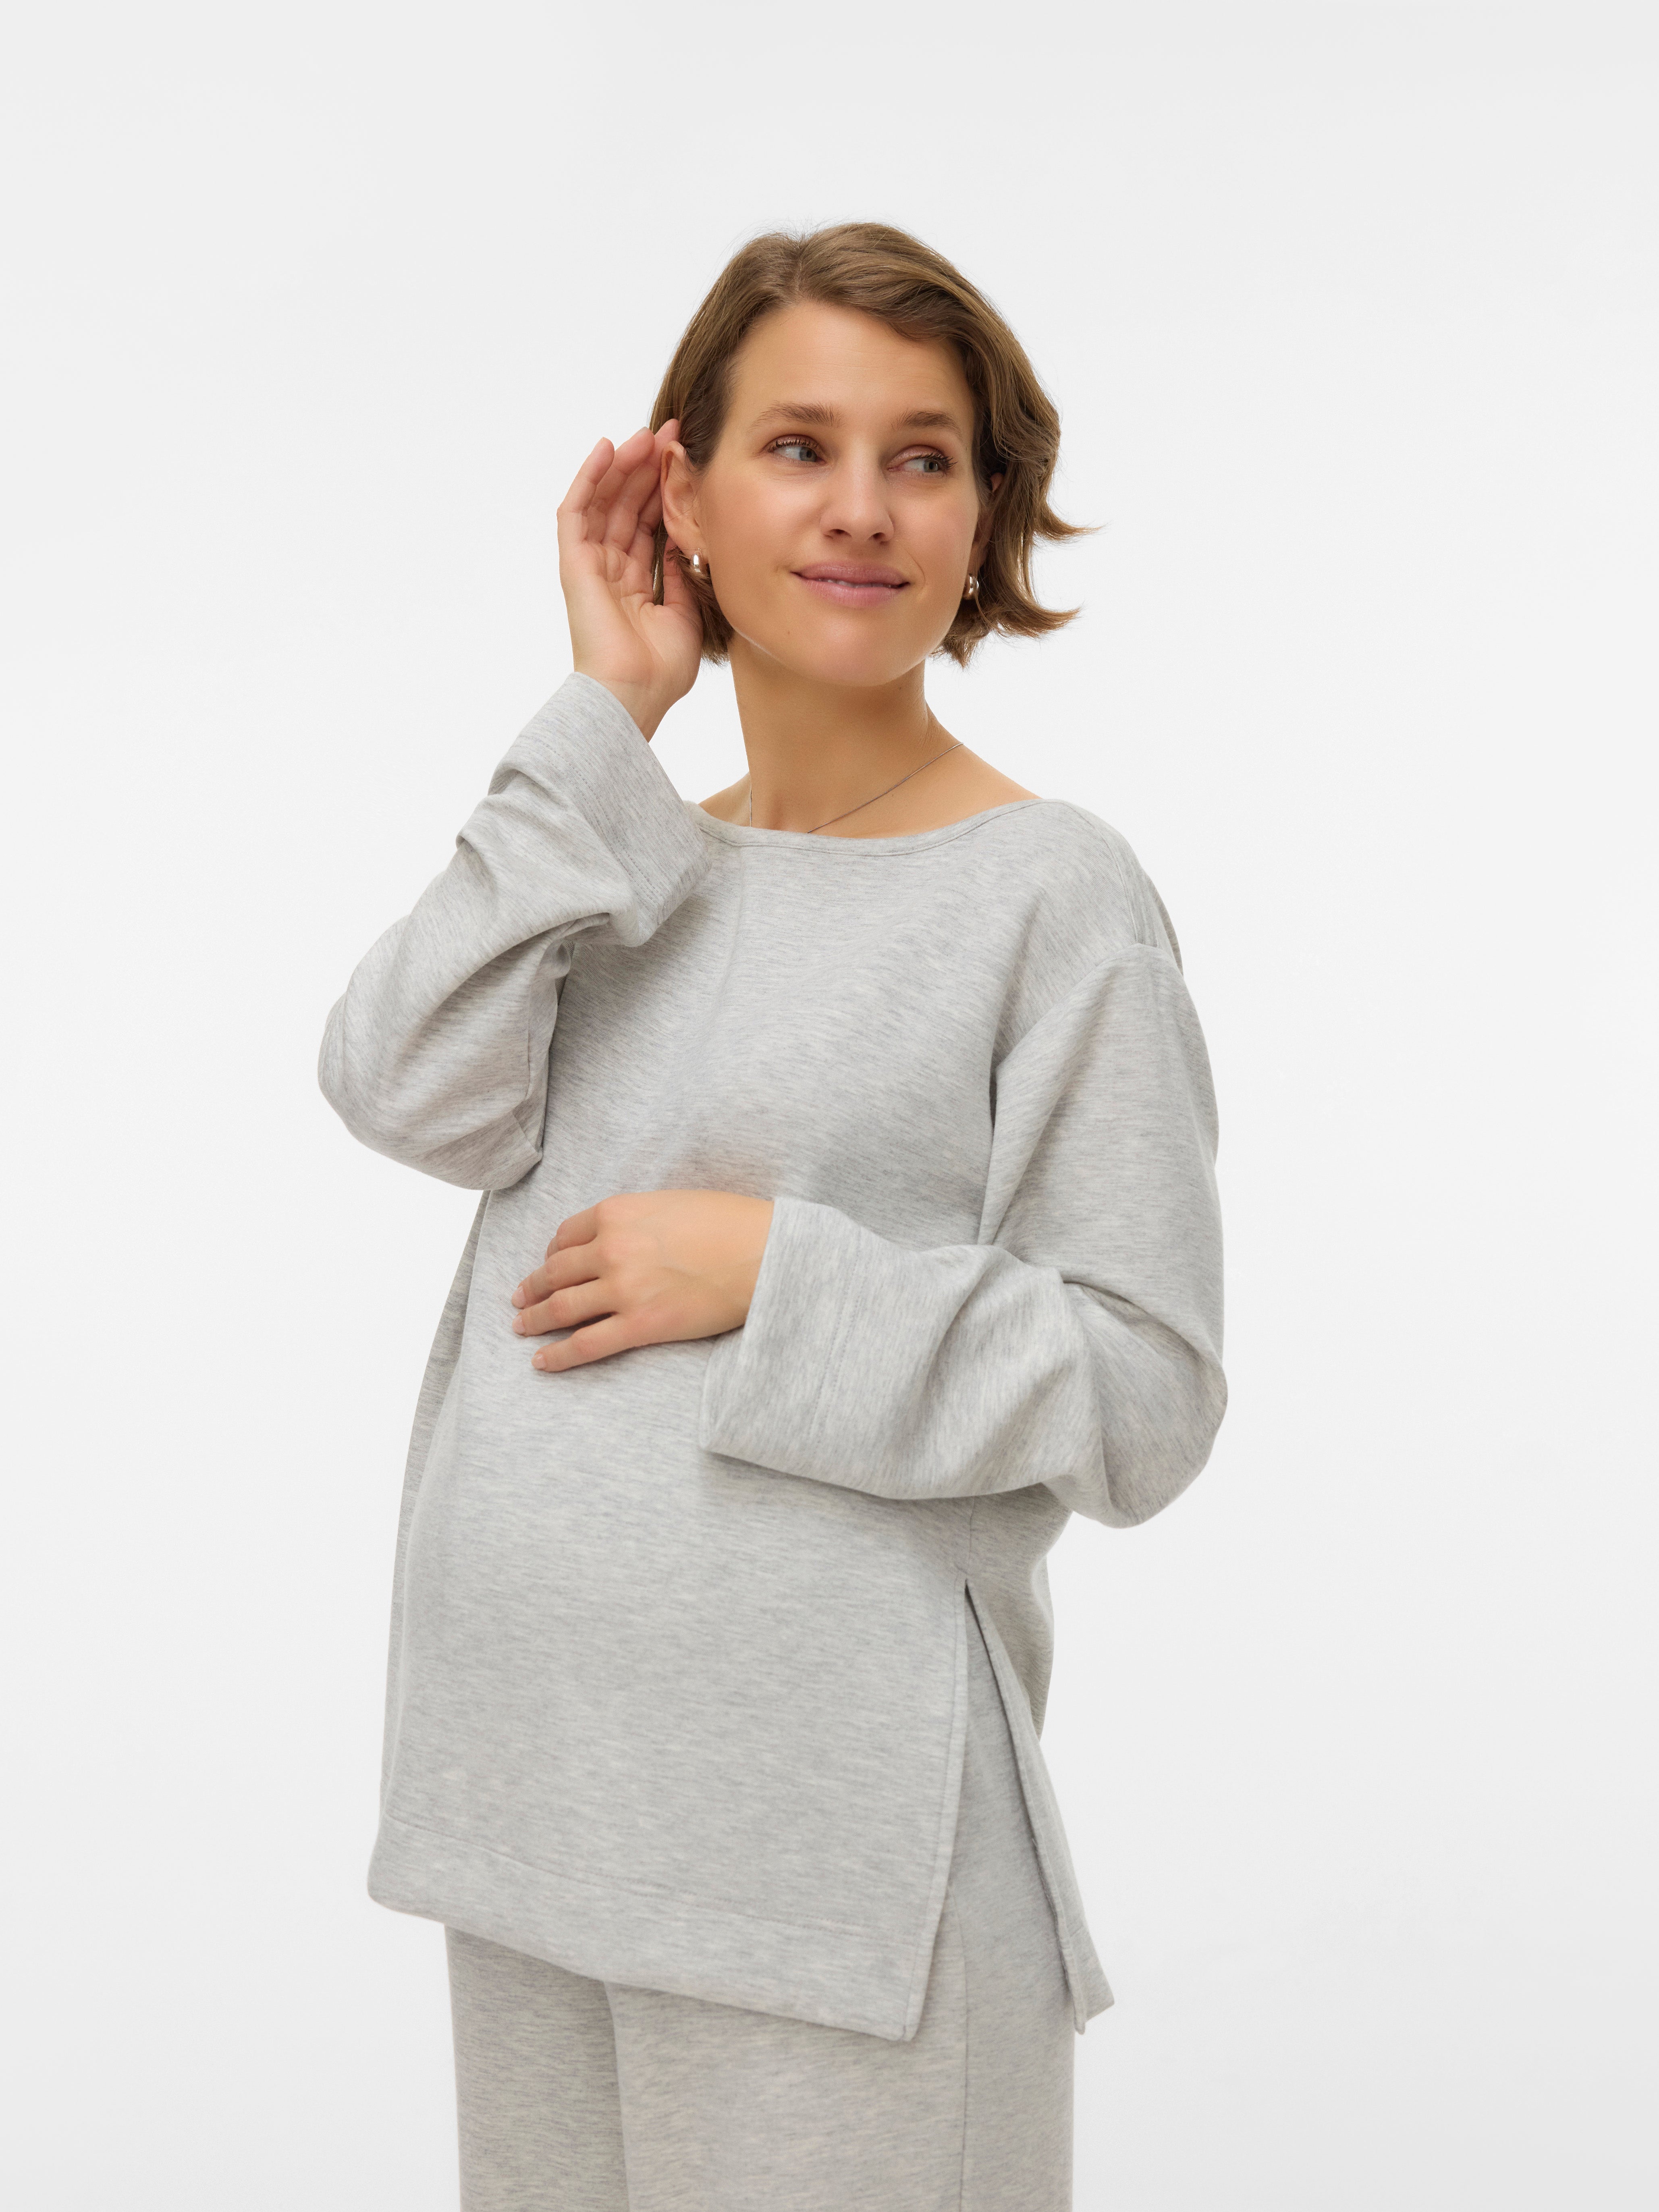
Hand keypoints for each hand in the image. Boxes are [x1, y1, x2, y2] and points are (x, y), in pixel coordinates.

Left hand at [510, 1190, 774, 1372]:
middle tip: (520, 1298)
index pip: (565, 1236)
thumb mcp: (670, 1204)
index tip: (548, 1264)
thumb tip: (617, 1239)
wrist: (763, 1252)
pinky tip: (541, 1362)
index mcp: (616, 1213)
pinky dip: (557, 1355)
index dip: (551, 1253)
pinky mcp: (641, 1325)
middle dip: (532, 1287)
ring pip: (561, 1307)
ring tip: (521, 1327)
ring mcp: (623, 1288)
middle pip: (555, 1272)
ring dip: (534, 1319)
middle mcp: (611, 1248)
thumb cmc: (728, 1222)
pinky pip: (586, 1344)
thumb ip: (634, 1220)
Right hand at [556, 423, 702, 740]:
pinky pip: (576, 511)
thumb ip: (683, 577)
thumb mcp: (687, 616)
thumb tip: (686, 543)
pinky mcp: (574, 564)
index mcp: (636, 586)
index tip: (689, 463)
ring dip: (624, 466)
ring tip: (647, 435)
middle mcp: (611, 572)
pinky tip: (606, 449)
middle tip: (673, 435)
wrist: (633, 695)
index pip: (649, 527)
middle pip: (628, 508)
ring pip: (604, 502)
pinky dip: (589, 478)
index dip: (666, 493)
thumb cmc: (660, 671)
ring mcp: (590, 566)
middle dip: (649, 470)